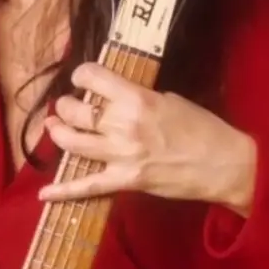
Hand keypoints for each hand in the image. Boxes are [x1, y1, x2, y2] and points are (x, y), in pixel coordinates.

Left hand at [38, 62, 256, 215]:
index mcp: (136, 99)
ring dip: (58, 133)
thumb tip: (115, 96)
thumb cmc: (202, 127)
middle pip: (76, 112)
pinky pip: (88, 186)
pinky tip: (45, 194)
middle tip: (67, 105)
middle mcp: (123, 125)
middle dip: (65, 105)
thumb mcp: (169, 99)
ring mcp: (121, 155)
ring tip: (53, 126)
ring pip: (73, 143)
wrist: (223, 164)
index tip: (81, 78)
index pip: (93, 77)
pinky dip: (64, 191)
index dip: (81, 74)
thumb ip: (138, 97)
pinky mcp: (125, 181)